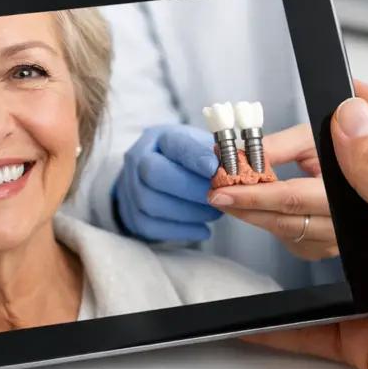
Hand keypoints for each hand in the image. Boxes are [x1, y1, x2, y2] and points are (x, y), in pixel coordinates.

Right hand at [113, 124, 223, 241]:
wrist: (154, 178)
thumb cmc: (185, 161)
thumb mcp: (200, 147)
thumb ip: (216, 155)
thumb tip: (238, 167)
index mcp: (159, 138)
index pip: (174, 144)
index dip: (194, 157)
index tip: (215, 168)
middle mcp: (138, 159)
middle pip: (155, 174)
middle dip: (190, 188)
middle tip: (218, 197)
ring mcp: (129, 187)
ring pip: (152, 203)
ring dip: (188, 212)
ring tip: (214, 213)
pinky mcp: (132, 214)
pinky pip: (152, 226)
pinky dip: (181, 230)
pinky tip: (203, 229)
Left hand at [207, 123, 337, 260]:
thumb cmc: (341, 148)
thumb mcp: (312, 138)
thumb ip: (278, 147)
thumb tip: (239, 155)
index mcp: (343, 191)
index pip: (290, 198)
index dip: (254, 196)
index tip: (223, 189)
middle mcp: (343, 223)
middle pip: (284, 222)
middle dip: (245, 208)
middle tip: (216, 195)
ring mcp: (336, 240)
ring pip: (286, 234)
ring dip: (255, 217)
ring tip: (231, 199)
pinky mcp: (326, 248)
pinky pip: (293, 242)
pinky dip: (273, 225)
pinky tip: (261, 209)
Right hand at [244, 84, 367, 368]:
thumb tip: (350, 115)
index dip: (330, 116)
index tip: (286, 113)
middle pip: (332, 190)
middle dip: (281, 180)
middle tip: (237, 177)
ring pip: (317, 245)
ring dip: (274, 230)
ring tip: (234, 213)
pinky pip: (313, 320)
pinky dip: (280, 319)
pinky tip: (254, 313)